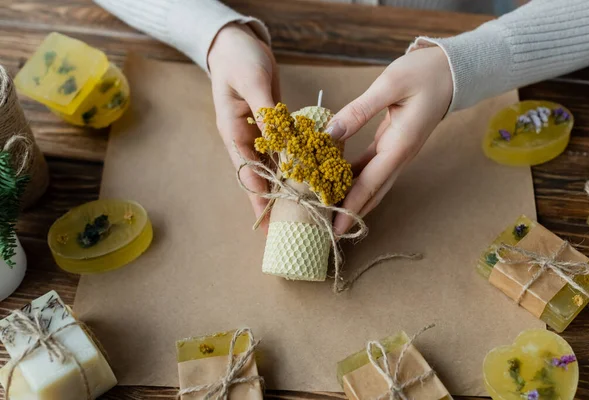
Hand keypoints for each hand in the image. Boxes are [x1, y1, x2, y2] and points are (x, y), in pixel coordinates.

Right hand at [208, 23, 279, 230]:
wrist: (236, 43)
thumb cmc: (239, 60)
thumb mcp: (253, 83)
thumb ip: (268, 114)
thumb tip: (283, 142)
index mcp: (233, 131)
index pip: (246, 169)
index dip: (257, 194)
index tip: (269, 215)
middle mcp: (244, 137)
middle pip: (257, 175)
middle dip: (269, 199)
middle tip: (282, 226)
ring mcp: (257, 133)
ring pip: (271, 165)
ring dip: (282, 185)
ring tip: (296, 209)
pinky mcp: (270, 126)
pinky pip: (282, 149)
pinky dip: (292, 163)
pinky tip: (304, 177)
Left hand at [326, 47, 452, 233]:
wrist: (454, 70)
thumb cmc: (425, 73)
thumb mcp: (390, 86)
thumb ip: (359, 111)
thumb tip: (330, 133)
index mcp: (400, 146)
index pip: (370, 184)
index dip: (351, 207)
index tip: (336, 228)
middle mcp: (400, 156)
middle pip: (372, 192)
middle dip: (351, 211)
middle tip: (327, 228)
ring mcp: (397, 152)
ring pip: (372, 183)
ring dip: (352, 197)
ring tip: (327, 207)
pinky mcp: (393, 144)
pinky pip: (371, 167)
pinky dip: (354, 176)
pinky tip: (334, 178)